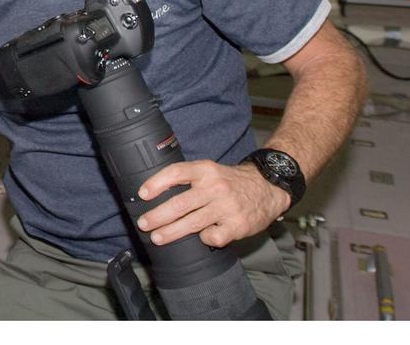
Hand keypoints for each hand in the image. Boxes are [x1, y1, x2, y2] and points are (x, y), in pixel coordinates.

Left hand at [136, 160, 290, 248]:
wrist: (268, 188)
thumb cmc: (231, 182)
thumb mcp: (210, 171)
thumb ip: (188, 179)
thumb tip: (155, 193)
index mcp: (206, 170)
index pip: (176, 173)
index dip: (156, 183)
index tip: (142, 194)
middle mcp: (215, 187)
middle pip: (180, 203)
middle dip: (158, 215)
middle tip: (143, 223)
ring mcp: (227, 207)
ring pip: (192, 223)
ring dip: (171, 232)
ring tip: (157, 237)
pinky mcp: (238, 225)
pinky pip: (214, 236)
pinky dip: (204, 238)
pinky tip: (201, 238)